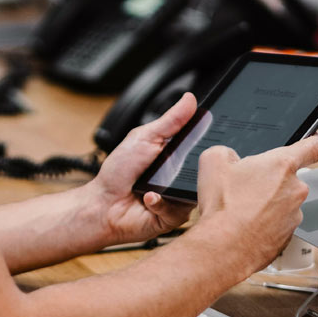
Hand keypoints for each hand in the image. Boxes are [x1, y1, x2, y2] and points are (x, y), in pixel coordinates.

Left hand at [88, 93, 198, 245]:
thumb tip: (190, 99)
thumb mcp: (144, 138)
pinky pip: (180, 210)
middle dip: (194, 165)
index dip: (210, 141)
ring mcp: (181, 198)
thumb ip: (170, 120)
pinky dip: (161, 202)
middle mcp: (183, 177)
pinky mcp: (175, 217)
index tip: (215, 133)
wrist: (103, 204)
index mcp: (178, 156)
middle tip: (177, 162)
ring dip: (174, 185)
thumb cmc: (119, 172)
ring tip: (157, 182)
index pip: (204, 147)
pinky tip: (148, 197)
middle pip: (206, 170)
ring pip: (197, 192)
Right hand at [194, 135, 317, 273]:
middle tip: (246, 186)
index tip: (313, 142)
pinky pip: (278, 224)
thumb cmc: (223, 207)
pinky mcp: (288, 236)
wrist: (224, 247)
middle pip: (289, 178)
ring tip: (241, 210)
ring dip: (267, 203)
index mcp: (282, 165)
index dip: (314, 141)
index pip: (313, 146)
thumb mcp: (212, 162)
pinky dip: (264, 223)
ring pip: (283, 202)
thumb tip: (229, 157)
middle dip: (270, 180)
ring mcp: (294, 214)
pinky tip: (244, 225)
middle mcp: (295, 189)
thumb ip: (226, 151)